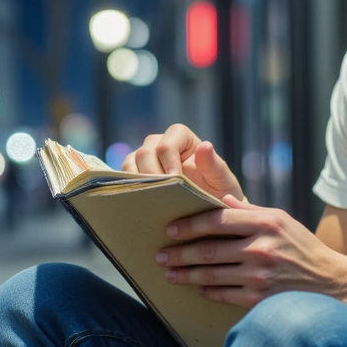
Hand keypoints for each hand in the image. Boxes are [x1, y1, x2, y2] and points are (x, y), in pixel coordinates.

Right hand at [121, 125, 244, 203]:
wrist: (210, 210)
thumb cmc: (219, 192)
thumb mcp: (222, 180)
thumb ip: (214, 164)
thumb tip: (205, 145)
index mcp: (181, 137)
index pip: (166, 145)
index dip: (168, 163)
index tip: (176, 182)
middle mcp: (159, 143)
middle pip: (145, 152)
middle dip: (152, 175)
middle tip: (162, 197)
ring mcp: (145, 159)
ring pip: (130, 163)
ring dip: (138, 183)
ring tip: (151, 201)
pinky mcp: (135, 175)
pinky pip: (124, 178)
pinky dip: (129, 190)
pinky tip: (140, 204)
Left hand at [156, 196, 346, 307]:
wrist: (331, 285)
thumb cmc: (303, 248)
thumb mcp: (282, 220)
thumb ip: (250, 210)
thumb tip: (219, 197)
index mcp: (265, 223)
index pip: (217, 221)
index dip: (190, 226)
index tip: (171, 230)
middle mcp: (261, 249)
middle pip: (208, 250)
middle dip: (179, 253)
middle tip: (160, 254)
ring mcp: (259, 276)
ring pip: (210, 275)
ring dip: (185, 274)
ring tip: (169, 273)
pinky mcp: (259, 299)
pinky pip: (223, 294)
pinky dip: (207, 290)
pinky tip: (197, 287)